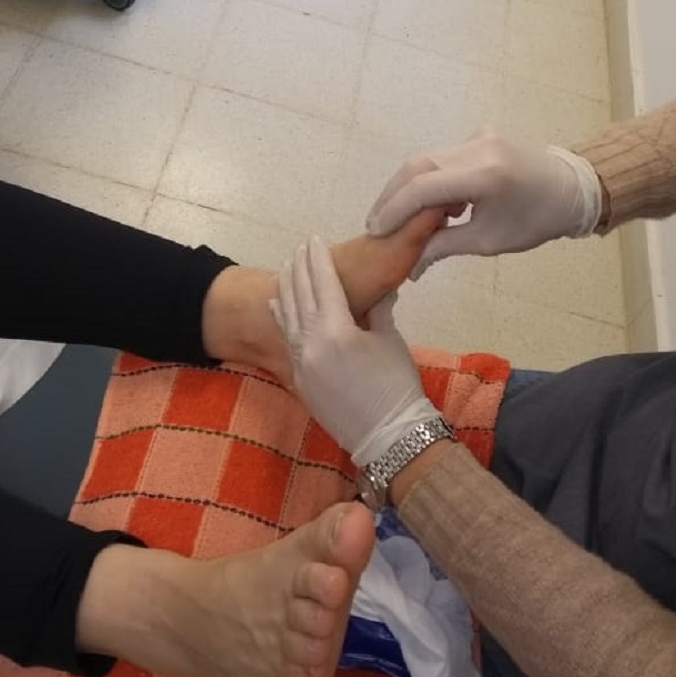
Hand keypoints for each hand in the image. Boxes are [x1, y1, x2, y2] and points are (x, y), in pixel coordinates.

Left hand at [200, 209, 442, 385]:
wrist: (388, 436)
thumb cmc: (396, 385)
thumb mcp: (390, 340)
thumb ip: (378, 310)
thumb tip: (378, 290)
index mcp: (337, 329)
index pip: (323, 283)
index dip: (318, 259)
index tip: (314, 240)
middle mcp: (311, 342)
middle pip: (300, 295)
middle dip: (300, 268)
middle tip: (301, 248)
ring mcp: (300, 362)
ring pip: (287, 315)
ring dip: (288, 288)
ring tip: (288, 268)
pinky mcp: (298, 378)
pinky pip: (286, 338)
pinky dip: (283, 316)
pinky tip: (279, 302)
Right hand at [366, 129, 602, 276]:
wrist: (573, 188)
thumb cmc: (536, 221)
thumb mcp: (489, 241)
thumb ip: (443, 246)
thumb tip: (409, 265)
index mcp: (485, 175)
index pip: (422, 187)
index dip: (393, 210)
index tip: (376, 232)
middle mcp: (477, 147)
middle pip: (416, 167)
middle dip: (391, 197)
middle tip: (376, 225)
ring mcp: (477, 136)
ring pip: (425, 159)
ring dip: (406, 188)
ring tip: (394, 218)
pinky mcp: (479, 135)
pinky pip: (441, 157)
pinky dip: (427, 179)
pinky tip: (427, 205)